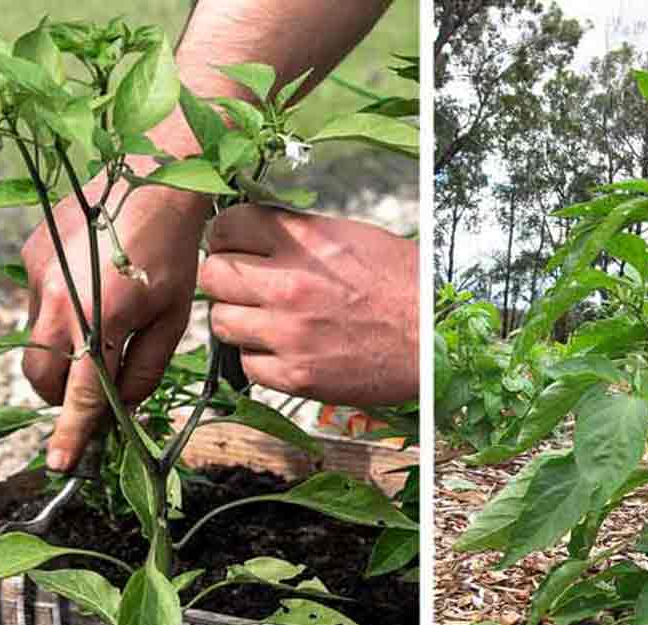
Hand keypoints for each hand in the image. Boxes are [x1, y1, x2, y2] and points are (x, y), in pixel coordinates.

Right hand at [21, 183, 205, 471]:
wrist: (154, 178)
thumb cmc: (175, 253)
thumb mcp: (174, 319)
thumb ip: (145, 369)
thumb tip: (122, 404)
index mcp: (100, 320)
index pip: (80, 395)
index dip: (70, 434)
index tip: (60, 465)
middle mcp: (57, 300)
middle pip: (41, 377)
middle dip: (62, 395)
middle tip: (96, 388)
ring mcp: (37, 275)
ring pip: (35, 341)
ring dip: (62, 351)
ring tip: (103, 321)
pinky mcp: (30, 253)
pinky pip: (36, 303)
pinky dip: (59, 312)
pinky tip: (92, 286)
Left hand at [200, 205, 417, 405]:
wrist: (435, 339)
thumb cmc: (404, 286)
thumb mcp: (354, 238)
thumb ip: (300, 234)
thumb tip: (258, 234)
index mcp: (305, 241)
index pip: (226, 225)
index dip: (227, 235)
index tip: (236, 245)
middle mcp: (290, 284)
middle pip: (212, 274)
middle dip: (225, 277)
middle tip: (244, 284)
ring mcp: (289, 333)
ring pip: (220, 321)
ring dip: (237, 319)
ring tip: (263, 319)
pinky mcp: (296, 375)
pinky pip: (247, 364)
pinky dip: (259, 357)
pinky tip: (283, 349)